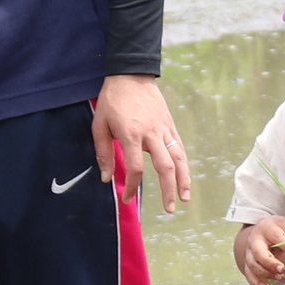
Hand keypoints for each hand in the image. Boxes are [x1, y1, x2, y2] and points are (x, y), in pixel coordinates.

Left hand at [92, 75, 188, 212]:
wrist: (131, 75)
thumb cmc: (112, 101)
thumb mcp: (99, 125)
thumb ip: (103, 153)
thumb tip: (107, 178)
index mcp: (132, 135)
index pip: (137, 168)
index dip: (132, 187)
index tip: (127, 198)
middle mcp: (152, 134)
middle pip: (165, 167)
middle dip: (168, 190)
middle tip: (169, 209)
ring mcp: (164, 129)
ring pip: (178, 158)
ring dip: (183, 180)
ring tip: (185, 198)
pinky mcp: (170, 125)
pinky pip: (180, 148)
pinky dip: (184, 165)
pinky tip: (184, 178)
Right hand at [233, 219, 284, 284]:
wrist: (261, 230)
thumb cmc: (277, 229)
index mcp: (267, 229)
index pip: (275, 236)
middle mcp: (255, 241)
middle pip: (258, 252)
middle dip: (270, 262)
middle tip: (282, 269)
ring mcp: (249, 253)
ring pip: (253, 265)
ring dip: (265, 273)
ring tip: (280, 278)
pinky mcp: (248, 264)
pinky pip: (249, 275)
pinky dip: (256, 283)